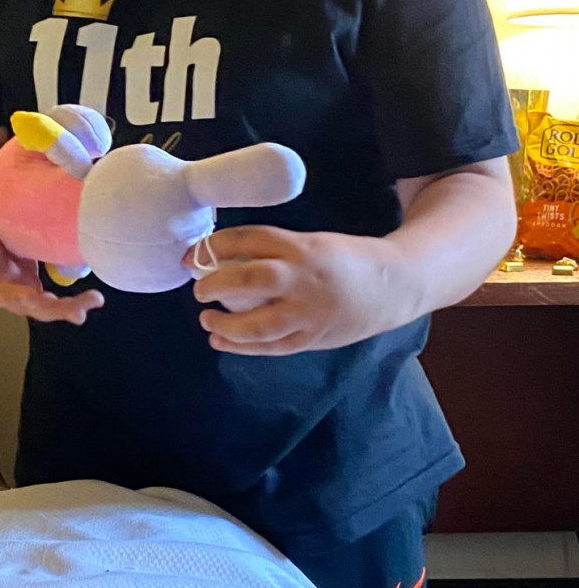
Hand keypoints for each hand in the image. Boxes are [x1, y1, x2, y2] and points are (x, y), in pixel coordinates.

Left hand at [0, 210, 104, 326]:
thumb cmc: (8, 234)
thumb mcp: (38, 249)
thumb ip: (57, 262)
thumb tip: (90, 266)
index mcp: (22, 289)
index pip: (47, 306)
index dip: (69, 308)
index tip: (94, 302)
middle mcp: (3, 288)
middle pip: (28, 306)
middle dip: (54, 310)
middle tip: (77, 309)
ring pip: (1, 294)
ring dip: (19, 298)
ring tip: (36, 300)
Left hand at [182, 226, 404, 354]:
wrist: (395, 283)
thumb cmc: (346, 260)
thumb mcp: (313, 243)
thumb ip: (276, 252)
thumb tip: (224, 261)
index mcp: (302, 246)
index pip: (250, 240)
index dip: (215, 246)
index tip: (192, 255)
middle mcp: (304, 277)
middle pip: (250, 279)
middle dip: (216, 284)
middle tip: (199, 289)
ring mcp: (310, 311)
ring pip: (259, 323)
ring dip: (226, 325)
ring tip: (207, 321)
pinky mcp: (314, 337)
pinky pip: (273, 346)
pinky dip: (243, 347)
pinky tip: (221, 342)